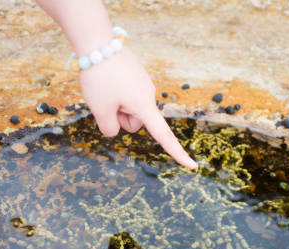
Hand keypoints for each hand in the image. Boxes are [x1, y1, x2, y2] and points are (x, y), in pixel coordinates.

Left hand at [79, 48, 197, 168]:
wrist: (96, 42)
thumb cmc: (99, 78)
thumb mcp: (100, 110)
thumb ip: (109, 129)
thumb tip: (115, 128)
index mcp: (144, 106)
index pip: (164, 136)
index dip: (177, 153)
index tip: (192, 166)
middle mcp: (149, 95)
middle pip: (133, 122)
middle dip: (119, 117)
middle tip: (105, 100)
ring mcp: (143, 84)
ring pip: (127, 108)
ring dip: (115, 105)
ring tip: (103, 88)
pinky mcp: (135, 76)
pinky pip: (124, 95)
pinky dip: (114, 93)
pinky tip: (105, 79)